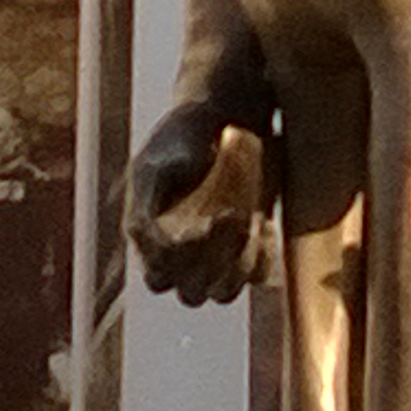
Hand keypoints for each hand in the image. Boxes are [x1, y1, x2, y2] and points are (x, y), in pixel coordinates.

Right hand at [127, 109, 270, 304]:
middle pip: (188, 293)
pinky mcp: (242, 248)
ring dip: (238, 268)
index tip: (212, 217)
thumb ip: (155, 184)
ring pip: (220, 293)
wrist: (225, 116)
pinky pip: (253, 277)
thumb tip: (145, 230)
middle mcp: (175, 252)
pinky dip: (262, 258)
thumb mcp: (164, 151)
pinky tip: (265, 223)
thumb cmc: (188, 131)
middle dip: (211, 266)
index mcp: (147, 231)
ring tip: (250, 224)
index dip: (183, 257)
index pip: (159, 272)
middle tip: (231, 219)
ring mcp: (210, 255)